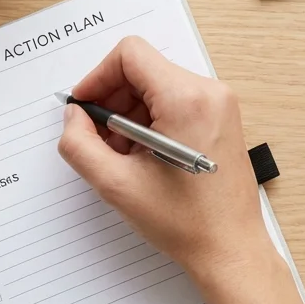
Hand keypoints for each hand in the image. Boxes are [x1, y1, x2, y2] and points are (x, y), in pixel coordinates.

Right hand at [57, 36, 304, 303]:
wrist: (230, 248)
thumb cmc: (186, 222)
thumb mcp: (115, 184)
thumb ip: (79, 143)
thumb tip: (74, 116)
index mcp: (187, 99)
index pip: (130, 54)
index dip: (98, 77)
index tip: (85, 107)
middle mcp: (210, 93)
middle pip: (144, 70)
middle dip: (114, 102)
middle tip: (101, 142)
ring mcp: (221, 105)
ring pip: (158, 87)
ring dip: (131, 116)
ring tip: (125, 158)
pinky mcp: (222, 119)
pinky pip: (177, 102)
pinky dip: (152, 122)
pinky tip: (145, 159)